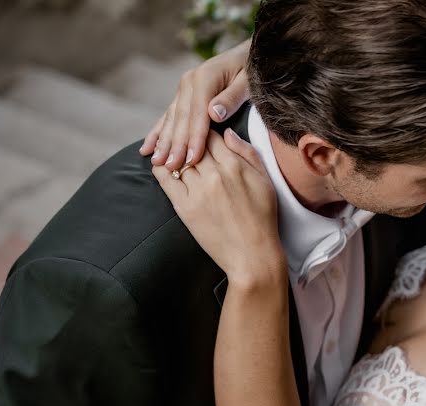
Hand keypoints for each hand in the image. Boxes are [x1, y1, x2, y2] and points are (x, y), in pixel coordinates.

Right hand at [141, 40, 250, 170]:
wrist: (247, 54)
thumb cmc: (251, 71)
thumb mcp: (247, 82)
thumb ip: (231, 98)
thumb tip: (213, 113)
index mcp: (204, 78)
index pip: (197, 114)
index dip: (194, 138)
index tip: (192, 159)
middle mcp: (189, 83)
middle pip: (181, 119)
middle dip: (175, 145)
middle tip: (171, 167)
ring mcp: (184, 89)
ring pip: (171, 119)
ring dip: (163, 142)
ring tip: (157, 162)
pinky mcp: (183, 95)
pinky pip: (169, 117)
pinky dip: (158, 133)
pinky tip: (147, 147)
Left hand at [153, 128, 285, 287]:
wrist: (252, 255)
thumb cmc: (263, 219)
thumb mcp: (264, 181)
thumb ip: (247, 153)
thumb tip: (226, 132)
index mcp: (235, 166)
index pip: (211, 135)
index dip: (204, 131)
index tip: (201, 132)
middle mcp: (214, 175)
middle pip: (192, 144)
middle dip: (188, 140)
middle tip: (183, 138)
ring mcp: (197, 191)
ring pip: (178, 159)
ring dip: (174, 153)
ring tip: (172, 150)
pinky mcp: (184, 207)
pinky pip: (165, 179)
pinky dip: (161, 168)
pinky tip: (161, 164)